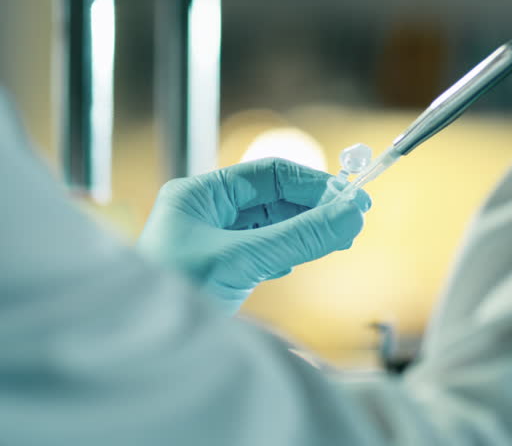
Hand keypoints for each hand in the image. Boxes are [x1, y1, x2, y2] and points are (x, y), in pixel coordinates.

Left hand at [138, 158, 370, 314]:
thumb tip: (350, 215)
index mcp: (199, 195)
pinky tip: (305, 258)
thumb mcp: (242, 260)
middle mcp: (206, 213)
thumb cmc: (173, 295)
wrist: (141, 354)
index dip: (313, 183)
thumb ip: (298, 237)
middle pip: (273, 199)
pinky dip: (290, 252)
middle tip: (353, 219)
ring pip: (272, 226)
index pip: (268, 175)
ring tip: (339, 238)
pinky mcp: (222, 271)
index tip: (350, 196)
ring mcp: (213, 243)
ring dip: (306, 231)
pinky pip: (264, 251)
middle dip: (314, 208)